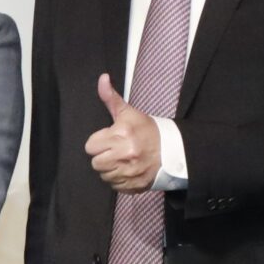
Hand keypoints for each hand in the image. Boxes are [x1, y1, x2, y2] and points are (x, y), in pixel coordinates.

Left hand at [86, 74, 161, 193]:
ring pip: (103, 175)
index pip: (90, 146)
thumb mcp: (129, 113)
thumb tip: (102, 78)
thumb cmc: (148, 130)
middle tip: (117, 150)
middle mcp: (124, 155)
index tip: (110, 139)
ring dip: (110, 168)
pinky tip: (129, 169)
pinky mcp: (133, 186)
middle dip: (103, 156)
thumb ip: (111, 98)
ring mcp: (129, 172)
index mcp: (121, 135)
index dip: (99, 142)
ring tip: (124, 159)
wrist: (173, 151)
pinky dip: (119, 179)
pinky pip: (114, 186)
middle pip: (95, 162)